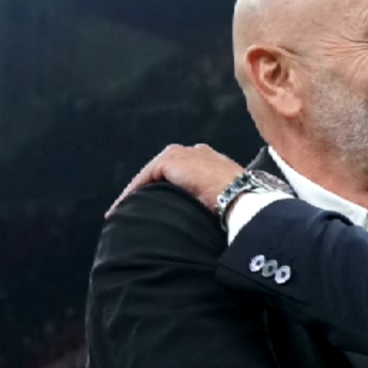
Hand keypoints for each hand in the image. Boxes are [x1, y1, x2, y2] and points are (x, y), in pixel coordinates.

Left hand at [106, 144, 245, 217]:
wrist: (242, 196)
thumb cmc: (242, 201)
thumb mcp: (229, 196)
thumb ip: (217, 197)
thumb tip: (213, 215)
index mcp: (213, 160)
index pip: (185, 170)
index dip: (169, 188)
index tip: (160, 206)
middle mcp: (197, 152)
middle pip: (166, 170)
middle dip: (150, 188)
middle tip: (137, 208)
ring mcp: (184, 154)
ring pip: (153, 173)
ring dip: (138, 191)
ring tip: (125, 211)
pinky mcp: (171, 161)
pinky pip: (145, 177)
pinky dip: (133, 193)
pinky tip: (125, 208)